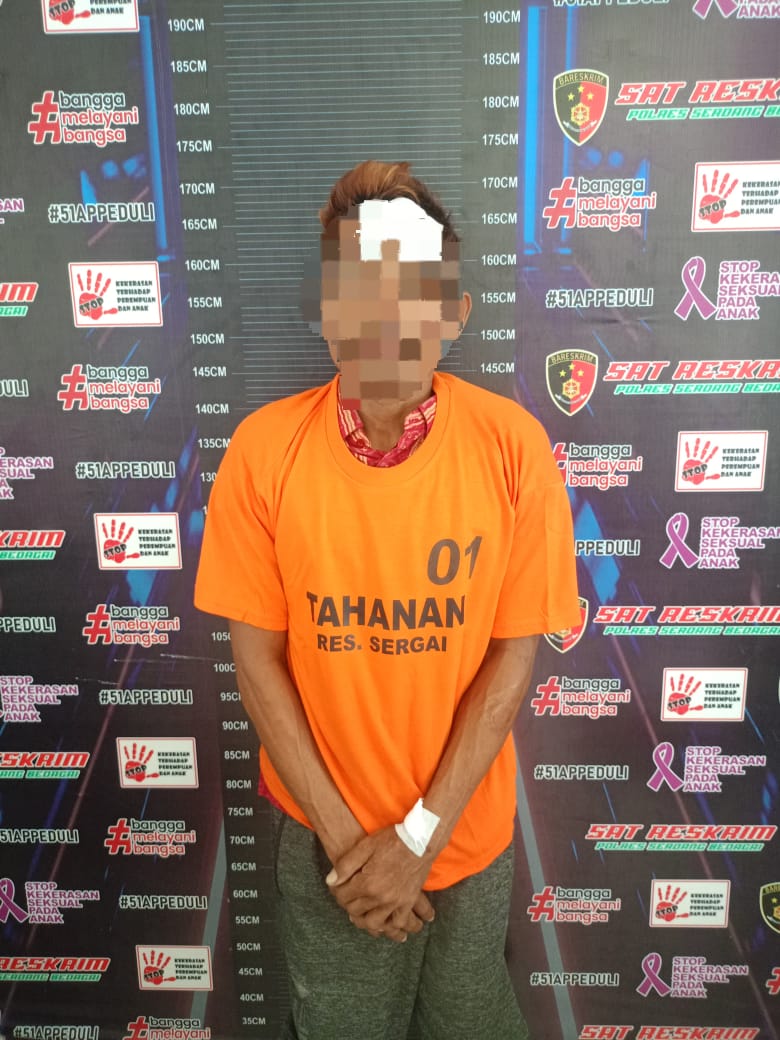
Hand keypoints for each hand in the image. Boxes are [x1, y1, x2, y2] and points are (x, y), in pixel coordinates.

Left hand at [326, 827, 434, 941]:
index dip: (337, 892)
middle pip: (356, 911)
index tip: (338, 887)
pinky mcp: (408, 902)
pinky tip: (386, 923)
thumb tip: (330, 881)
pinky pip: (398, 922)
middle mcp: (380, 897)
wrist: (420, 840)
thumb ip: (345, 865)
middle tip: (348, 897)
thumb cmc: (391, 840)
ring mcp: (395, 902)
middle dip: (348, 905)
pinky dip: (391, 926)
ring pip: (374, 923)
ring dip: (365, 920)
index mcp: (367, 883)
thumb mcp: (365, 846)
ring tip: (362, 914)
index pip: (343, 897)